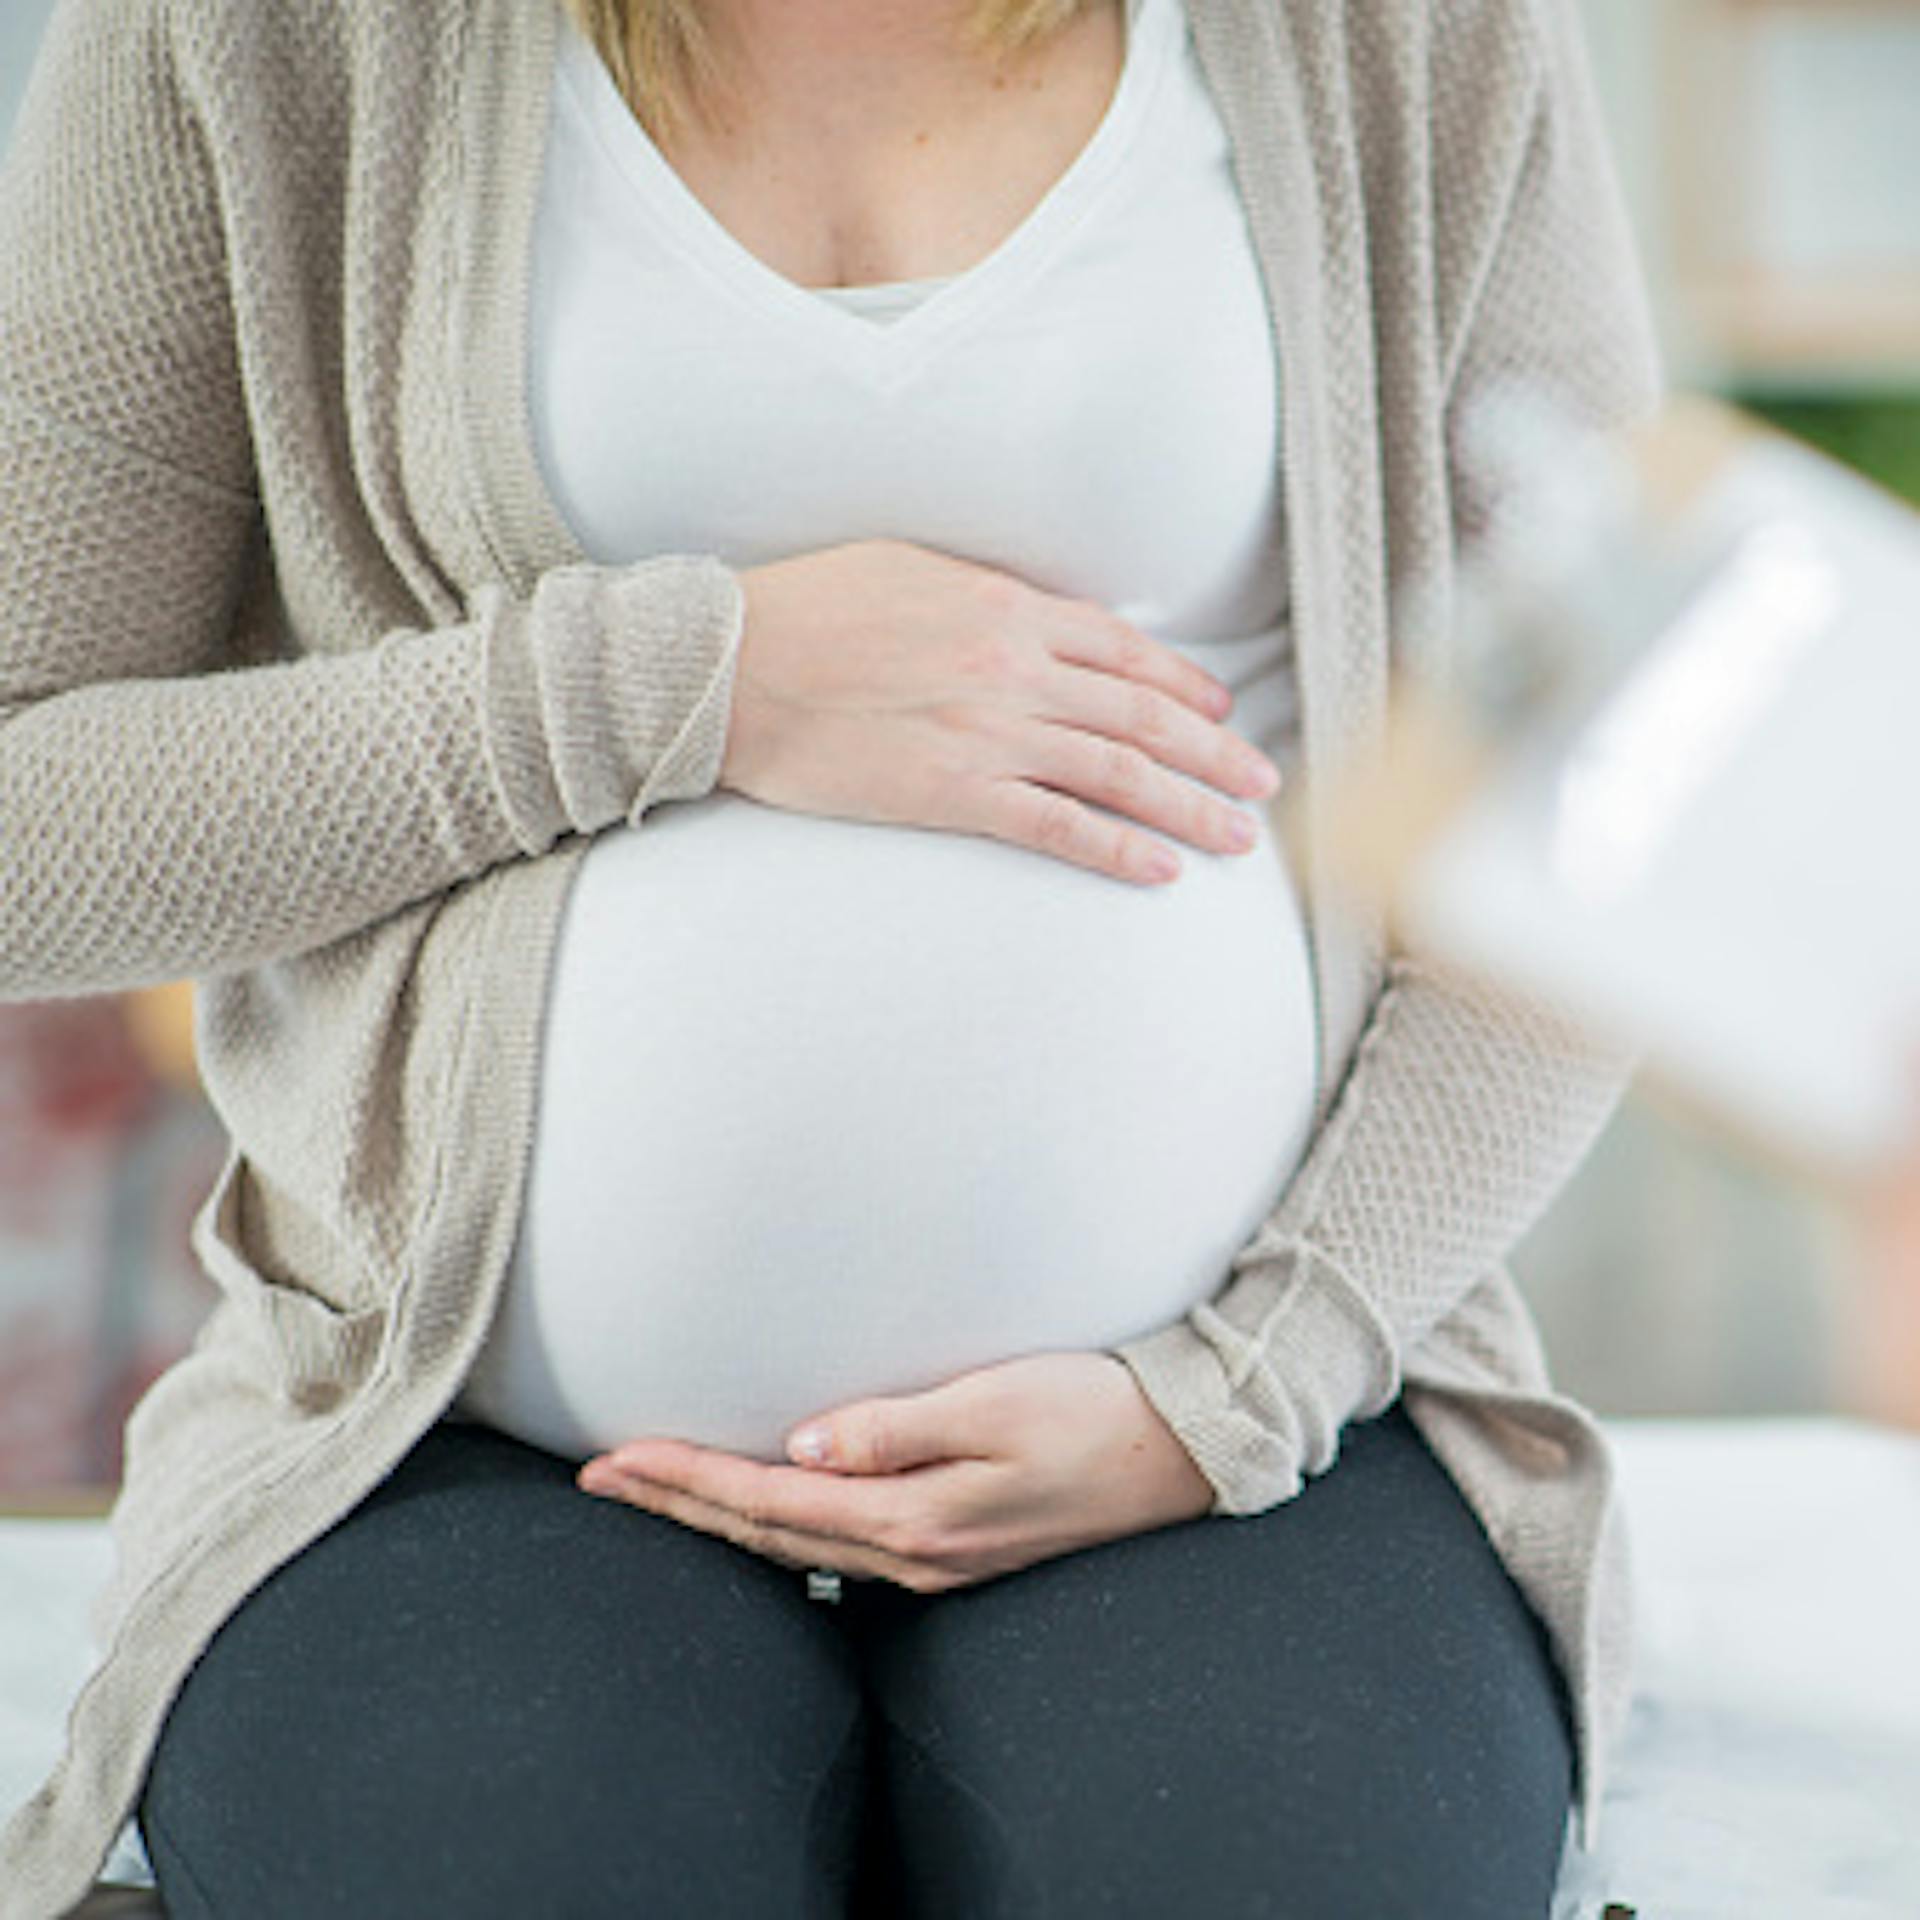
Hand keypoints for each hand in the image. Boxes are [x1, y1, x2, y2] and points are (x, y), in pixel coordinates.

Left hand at [576, 1352, 1215, 1591]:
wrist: (1183, 1452)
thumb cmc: (1095, 1411)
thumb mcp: (999, 1404)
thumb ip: (896, 1428)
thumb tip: (802, 1447)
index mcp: (916, 1517)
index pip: (769, 1502)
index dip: (686, 1479)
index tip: (616, 1459)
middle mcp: (913, 1551)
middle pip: (765, 1533)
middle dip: (678, 1504)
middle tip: (600, 1478)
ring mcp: (934, 1556)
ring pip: (795, 1545)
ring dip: (718, 1516)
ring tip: (658, 1490)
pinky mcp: (953, 1542)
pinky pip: (835, 1543)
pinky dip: (776, 1524)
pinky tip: (760, 1507)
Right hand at [720, 540, 1281, 886]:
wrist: (730, 664)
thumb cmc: (807, 609)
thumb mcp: (909, 567)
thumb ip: (984, 595)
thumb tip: (1036, 616)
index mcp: (1005, 606)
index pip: (1123, 649)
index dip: (1184, 684)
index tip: (1220, 713)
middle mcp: (1014, 667)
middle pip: (1143, 714)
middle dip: (1214, 754)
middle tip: (1261, 785)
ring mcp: (987, 732)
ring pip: (1118, 772)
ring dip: (1189, 808)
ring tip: (1236, 837)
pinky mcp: (952, 792)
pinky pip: (1055, 827)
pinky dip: (1115, 849)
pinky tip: (1159, 870)